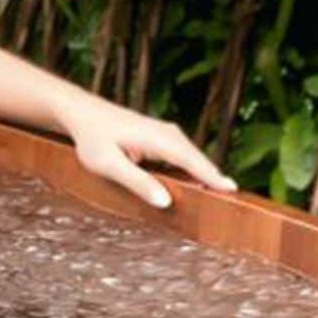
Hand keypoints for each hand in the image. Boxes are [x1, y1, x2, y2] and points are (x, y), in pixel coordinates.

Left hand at [55, 97, 237, 208]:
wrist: (83, 113)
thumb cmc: (92, 139)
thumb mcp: (108, 165)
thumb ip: (137, 183)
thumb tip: (165, 201)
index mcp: (158, 139)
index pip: (193, 162)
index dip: (213, 178)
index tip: (233, 192)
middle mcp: (169, 133)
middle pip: (199, 160)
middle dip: (215, 180)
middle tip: (235, 204)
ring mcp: (168, 134)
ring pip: (193, 158)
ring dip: (207, 175)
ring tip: (223, 197)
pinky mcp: (164, 138)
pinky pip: (186, 156)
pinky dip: (195, 169)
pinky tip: (201, 185)